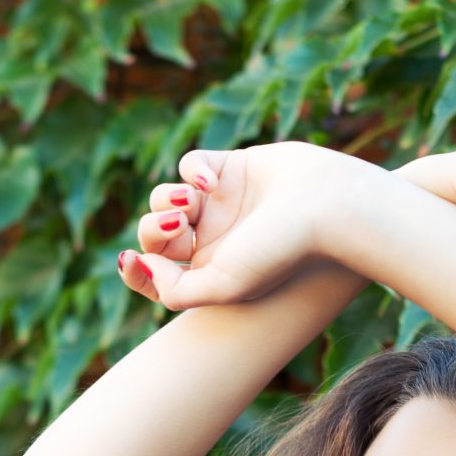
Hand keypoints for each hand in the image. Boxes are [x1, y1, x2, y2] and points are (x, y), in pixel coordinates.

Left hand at [116, 141, 363, 310]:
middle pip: (154, 233)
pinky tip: (211, 182)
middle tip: (178, 227)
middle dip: (153, 229)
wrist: (327, 206)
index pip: (155, 274)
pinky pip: (190, 165)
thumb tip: (144, 264)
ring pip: (165, 198)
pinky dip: (191, 170)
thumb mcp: (222, 286)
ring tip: (190, 204)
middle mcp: (213, 241)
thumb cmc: (279, 250)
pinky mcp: (230, 168)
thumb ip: (175, 289)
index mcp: (209, 274)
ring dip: (165, 199)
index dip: (134, 270)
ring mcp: (220, 204)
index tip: (129, 260)